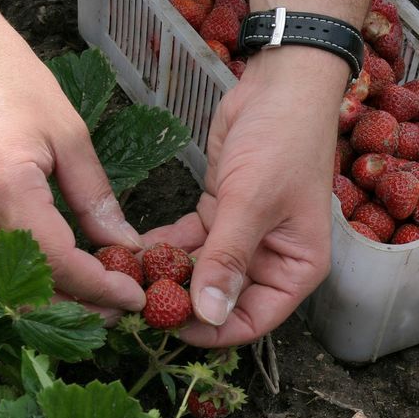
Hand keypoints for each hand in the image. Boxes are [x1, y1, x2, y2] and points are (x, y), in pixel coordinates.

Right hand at [0, 17, 145, 321]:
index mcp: (5, 186)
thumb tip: (125, 244)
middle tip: (120, 309)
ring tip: (98, 297)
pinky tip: (60, 272)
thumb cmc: (7, 76)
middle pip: (27, 286)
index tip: (134, 296)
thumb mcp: (69, 135)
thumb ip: (96, 197)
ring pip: (4, 281)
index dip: (100, 286)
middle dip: (79, 305)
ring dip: (53, 297)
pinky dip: (25, 275)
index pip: (58, 262)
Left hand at [142, 47, 346, 346]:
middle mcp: (272, 261)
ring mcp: (244, 239)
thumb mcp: (252, 202)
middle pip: (221, 301)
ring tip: (122, 275)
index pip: (253, 321)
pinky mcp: (221, 214)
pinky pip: (187, 243)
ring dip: (164, 274)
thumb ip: (226, 259)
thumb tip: (207, 315)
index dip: (211, 332)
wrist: (282, 85)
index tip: (165, 326)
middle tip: (132, 300)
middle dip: (179, 302)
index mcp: (296, 269)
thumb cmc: (283, 142)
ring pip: (199, 272)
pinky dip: (162, 246)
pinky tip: (130, 249)